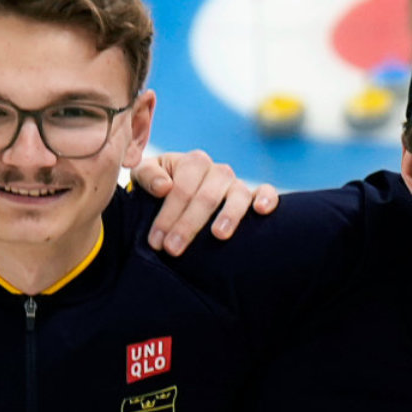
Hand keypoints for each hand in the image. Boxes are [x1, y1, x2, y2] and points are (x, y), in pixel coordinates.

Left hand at [130, 148, 276, 253]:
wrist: (177, 195)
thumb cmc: (159, 188)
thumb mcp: (144, 175)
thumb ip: (147, 175)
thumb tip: (164, 187)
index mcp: (193, 162)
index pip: (181, 189)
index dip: (168, 215)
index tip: (156, 242)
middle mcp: (218, 171)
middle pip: (206, 196)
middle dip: (188, 225)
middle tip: (173, 250)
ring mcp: (237, 184)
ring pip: (237, 195)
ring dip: (229, 215)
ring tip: (218, 236)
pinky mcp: (253, 196)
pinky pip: (268, 191)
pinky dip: (267, 198)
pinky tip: (261, 211)